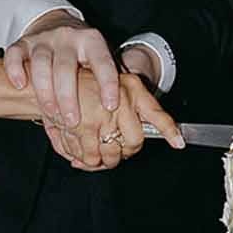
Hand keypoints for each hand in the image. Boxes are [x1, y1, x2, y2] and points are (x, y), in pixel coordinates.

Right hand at [3, 10, 118, 128]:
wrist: (57, 24)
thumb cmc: (83, 52)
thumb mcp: (100, 59)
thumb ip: (111, 78)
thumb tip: (129, 110)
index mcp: (92, 40)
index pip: (102, 61)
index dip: (107, 83)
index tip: (110, 106)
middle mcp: (68, 37)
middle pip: (65, 67)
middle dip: (69, 96)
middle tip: (73, 121)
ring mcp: (44, 39)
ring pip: (41, 63)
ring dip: (45, 91)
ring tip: (51, 114)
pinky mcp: (24, 42)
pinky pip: (15, 54)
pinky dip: (15, 70)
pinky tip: (20, 86)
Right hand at [51, 67, 184, 171]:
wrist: (53, 72)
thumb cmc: (88, 81)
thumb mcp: (121, 86)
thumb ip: (145, 110)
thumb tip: (172, 139)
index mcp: (131, 89)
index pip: (157, 115)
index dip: (170, 131)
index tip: (179, 143)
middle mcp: (118, 101)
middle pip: (133, 143)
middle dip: (126, 153)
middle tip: (118, 150)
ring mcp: (98, 115)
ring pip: (110, 154)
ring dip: (105, 160)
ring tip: (98, 153)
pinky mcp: (78, 127)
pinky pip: (88, 156)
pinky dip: (86, 160)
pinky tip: (82, 154)